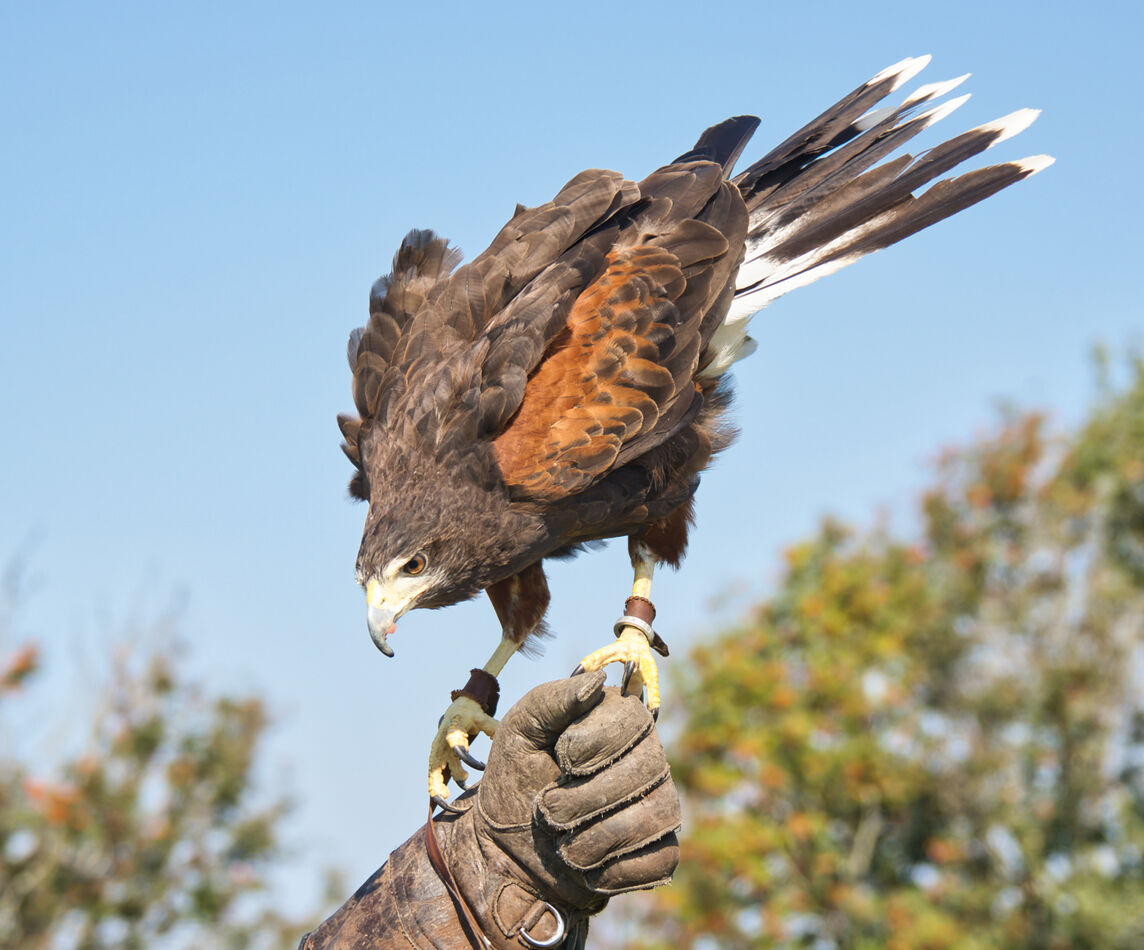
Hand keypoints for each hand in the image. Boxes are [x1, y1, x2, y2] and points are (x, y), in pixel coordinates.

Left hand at [437, 671, 680, 945]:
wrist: (509, 852)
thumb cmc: (517, 780)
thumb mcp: (519, 732)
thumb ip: (552, 700)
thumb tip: (597, 682)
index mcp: (619, 720)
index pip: (632, 719)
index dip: (590, 744)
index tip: (558, 759)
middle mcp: (648, 759)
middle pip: (644, 771)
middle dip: (581, 799)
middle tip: (546, 809)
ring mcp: (660, 806)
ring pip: (654, 818)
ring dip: (592, 840)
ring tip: (561, 844)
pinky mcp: (660, 852)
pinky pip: (661, 860)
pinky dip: (614, 871)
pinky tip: (588, 868)